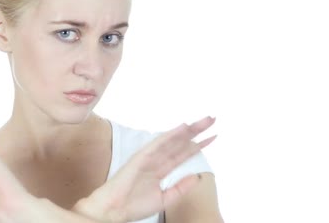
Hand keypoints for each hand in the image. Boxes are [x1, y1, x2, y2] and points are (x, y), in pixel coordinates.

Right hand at [73, 116, 216, 222]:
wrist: (115, 210)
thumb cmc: (134, 205)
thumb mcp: (165, 199)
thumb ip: (181, 187)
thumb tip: (197, 176)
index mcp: (161, 170)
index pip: (183, 154)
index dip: (198, 145)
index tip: (214, 136)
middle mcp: (157, 160)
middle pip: (180, 143)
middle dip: (196, 131)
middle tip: (212, 119)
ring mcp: (149, 157)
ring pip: (172, 140)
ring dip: (188, 130)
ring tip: (204, 120)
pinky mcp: (141, 157)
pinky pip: (159, 144)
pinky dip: (171, 135)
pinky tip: (183, 128)